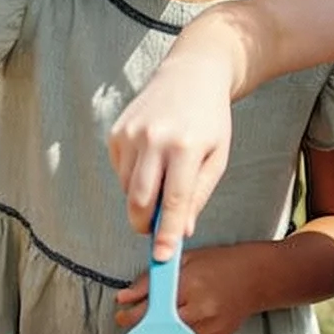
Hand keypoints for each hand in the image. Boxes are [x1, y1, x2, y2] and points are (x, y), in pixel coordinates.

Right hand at [109, 46, 238, 257]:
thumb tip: (180, 231)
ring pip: (127, 189)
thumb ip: (198, 196)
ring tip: (163, 179)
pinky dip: (133, 178)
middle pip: (139, 200)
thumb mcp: (217, 157)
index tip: (162, 258)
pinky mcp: (116, 132)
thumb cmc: (209, 121)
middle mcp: (154, 139)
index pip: (173, 201)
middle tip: (154, 232)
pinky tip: (151, 160)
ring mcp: (130, 134)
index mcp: (185, 147)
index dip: (166, 233)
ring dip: (142, 198)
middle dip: (144, 225)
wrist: (191, 74)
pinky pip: (120, 172)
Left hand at [114, 241, 261, 333]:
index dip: (130, 315)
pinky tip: (178, 329)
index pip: (150, 308)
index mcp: (191, 286)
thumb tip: (123, 297)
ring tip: (160, 322)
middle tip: (134, 320)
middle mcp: (200, 311)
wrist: (254, 278)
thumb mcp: (183, 262)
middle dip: (141, 327)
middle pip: (157, 329)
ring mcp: (209, 329)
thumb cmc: (219, 265)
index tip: (122, 314)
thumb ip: (151, 280)